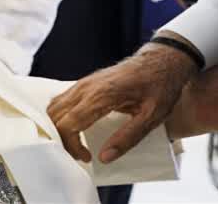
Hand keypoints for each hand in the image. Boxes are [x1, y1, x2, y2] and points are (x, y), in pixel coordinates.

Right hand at [48, 39, 198, 163]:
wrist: (163, 60)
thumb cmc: (160, 86)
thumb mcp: (151, 117)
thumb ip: (127, 138)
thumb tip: (104, 158)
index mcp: (101, 95)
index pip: (68, 124)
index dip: (72, 146)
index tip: (87, 157)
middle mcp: (87, 86)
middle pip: (55, 116)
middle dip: (62, 139)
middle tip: (80, 154)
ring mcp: (85, 81)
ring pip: (55, 106)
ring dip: (59, 127)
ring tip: (77, 144)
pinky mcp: (86, 81)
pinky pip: (63, 99)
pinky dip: (62, 116)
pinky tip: (75, 128)